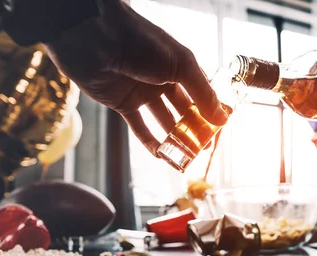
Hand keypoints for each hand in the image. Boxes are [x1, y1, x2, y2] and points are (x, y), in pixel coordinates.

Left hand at [43, 1, 226, 155]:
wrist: (95, 38)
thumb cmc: (141, 42)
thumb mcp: (180, 65)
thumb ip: (202, 92)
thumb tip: (222, 119)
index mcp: (179, 65)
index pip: (201, 92)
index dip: (210, 111)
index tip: (219, 131)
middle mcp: (163, 78)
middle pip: (184, 109)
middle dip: (194, 128)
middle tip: (204, 148)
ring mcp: (143, 91)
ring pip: (163, 120)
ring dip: (174, 137)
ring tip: (185, 156)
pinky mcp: (122, 103)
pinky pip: (139, 126)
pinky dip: (149, 141)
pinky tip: (160, 154)